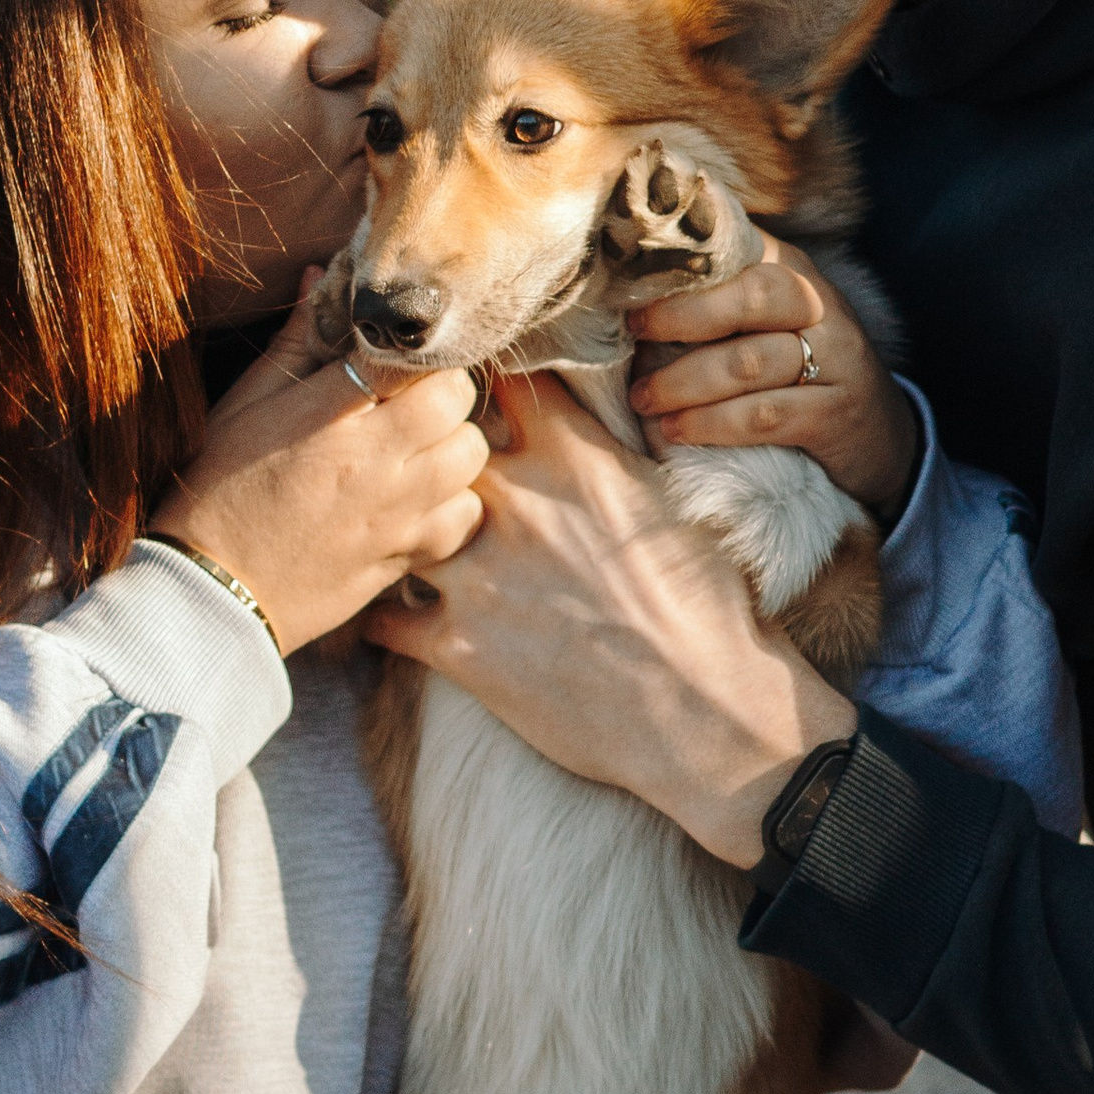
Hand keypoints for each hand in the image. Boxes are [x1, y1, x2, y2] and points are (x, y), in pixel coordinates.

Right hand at [154, 283, 486, 653]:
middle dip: (441, 389)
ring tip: (417, 448)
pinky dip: (453, 504)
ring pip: (472, 455)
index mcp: (331, 416)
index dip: (409, 351)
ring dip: (453, 443)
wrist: (210, 595)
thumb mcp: (244, 405)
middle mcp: (376, 462)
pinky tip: (420, 499)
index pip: (409, 357)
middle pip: (458, 399)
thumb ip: (294, 342)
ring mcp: (397, 513)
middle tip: (409, 399)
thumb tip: (322, 277)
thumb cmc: (216, 491)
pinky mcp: (404, 556)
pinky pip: (464, 518)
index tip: (392, 358)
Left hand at [368, 377, 855, 865]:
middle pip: (435, 444)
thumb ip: (607, 456)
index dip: (486, 381)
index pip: (506, 381)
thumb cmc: (706, 608)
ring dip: (402, 531)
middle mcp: (516, 504)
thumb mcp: (667, 503)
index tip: (476, 390)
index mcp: (574, 459)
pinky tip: (397, 615)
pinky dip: (387, 616)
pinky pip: (386, 618)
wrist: (704, 712)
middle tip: (427, 465)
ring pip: (400, 523)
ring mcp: (479, 576)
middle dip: (429, 451)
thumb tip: (585, 429)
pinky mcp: (458, 647)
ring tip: (402, 539)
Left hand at [628, 235, 920, 518]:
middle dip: (681, 314)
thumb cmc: (801, 370)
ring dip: (683, 381)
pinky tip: (676, 431)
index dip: (683, 259)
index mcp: (794, 270)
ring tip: (642, 398)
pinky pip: (762, 415)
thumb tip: (627, 291)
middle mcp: (820, 305)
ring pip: (749, 362)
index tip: (628, 277)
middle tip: (632, 333)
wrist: (882, 436)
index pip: (739, 247)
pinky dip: (711, 424)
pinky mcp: (833, 414)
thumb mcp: (771, 321)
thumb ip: (718, 299)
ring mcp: (835, 360)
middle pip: (751, 295)